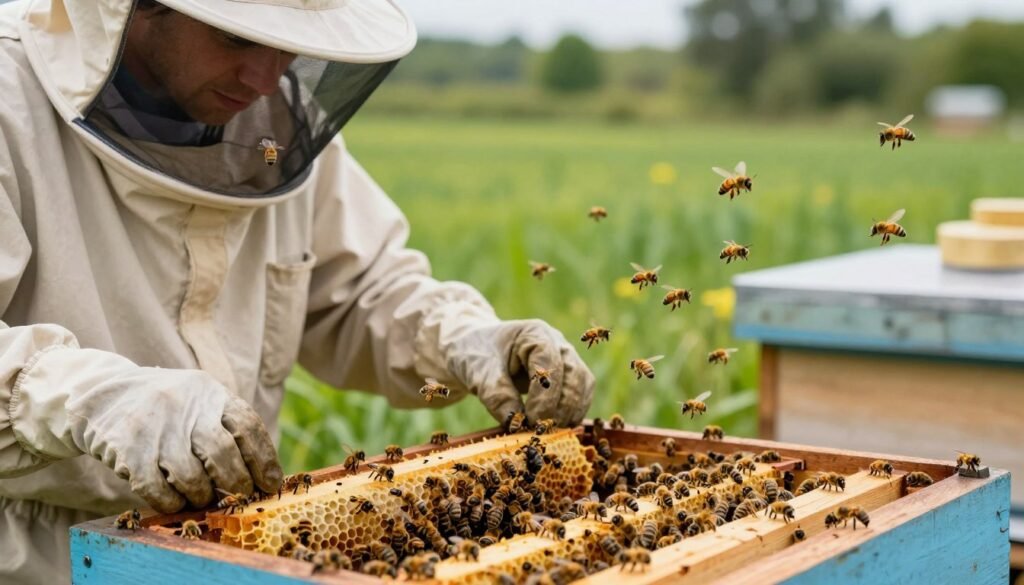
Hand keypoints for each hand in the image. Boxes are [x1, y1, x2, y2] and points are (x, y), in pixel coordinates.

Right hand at [66, 367, 282, 512]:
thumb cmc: (164, 408)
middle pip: (223, 454)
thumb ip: (227, 426)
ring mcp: (156, 430)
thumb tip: (263, 473)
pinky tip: (175, 500)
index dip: (264, 460)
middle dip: (236, 483)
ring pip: (192, 477)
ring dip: (202, 496)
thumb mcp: (199, 400)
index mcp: (210, 394)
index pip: (248, 426)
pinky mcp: (129, 453)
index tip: (270, 484)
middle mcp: (185, 408)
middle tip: (238, 498)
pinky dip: (172, 502)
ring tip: (202, 498)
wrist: (101, 395)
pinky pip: (159, 490)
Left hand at [445, 319, 594, 426]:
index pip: (550, 364)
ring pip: (582, 387)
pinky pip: (580, 396)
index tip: (532, 421)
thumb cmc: (476, 356)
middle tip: (542, 432)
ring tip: (548, 433)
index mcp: (535, 333)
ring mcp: (566, 359)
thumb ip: (497, 395)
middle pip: (574, 375)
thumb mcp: (478, 373)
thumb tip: (517, 424)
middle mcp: (558, 343)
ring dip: (570, 413)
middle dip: (561, 408)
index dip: (545, 396)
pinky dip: (571, 414)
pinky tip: (555, 429)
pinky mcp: (567, 377)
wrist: (476, 352)